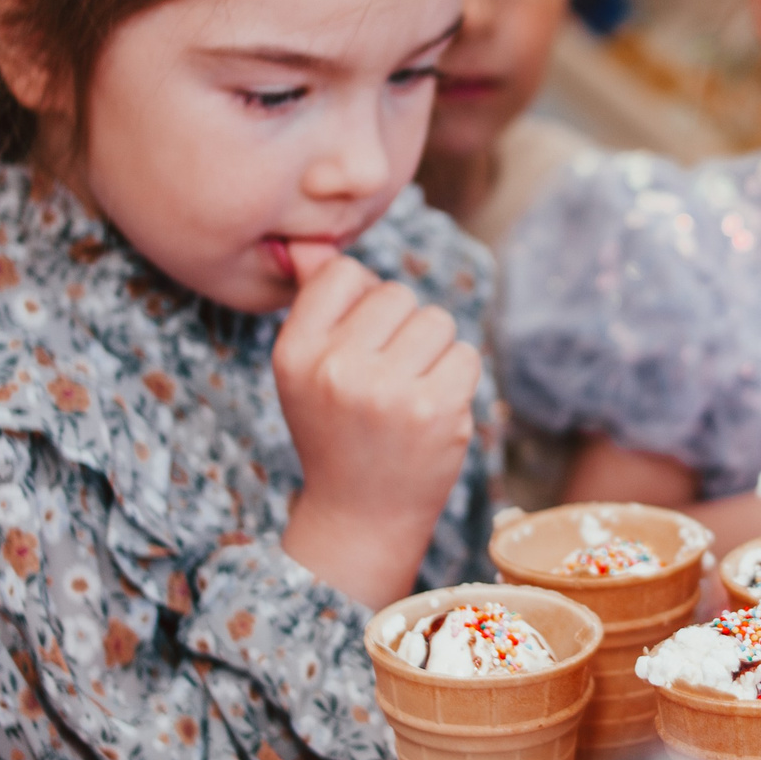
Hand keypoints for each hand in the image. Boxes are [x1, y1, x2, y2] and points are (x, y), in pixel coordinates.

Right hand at [274, 251, 481, 608]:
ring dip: (433, 352)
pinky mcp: (435, 408)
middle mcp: (335, 368)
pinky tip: (433, 411)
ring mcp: (387, 390)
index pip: (344, 273)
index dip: (363, 301)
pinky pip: (466, 353)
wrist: (362, 515)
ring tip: (409, 395)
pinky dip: (458, 378)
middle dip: (402, 329)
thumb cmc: (338, 431)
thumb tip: (316, 244)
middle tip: (386, 379)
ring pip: (436, 320)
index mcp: (294, 352)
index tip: (360, 341)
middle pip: (398, 294)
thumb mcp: (306, 371)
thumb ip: (318, 307)